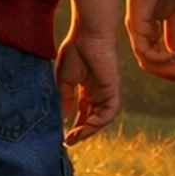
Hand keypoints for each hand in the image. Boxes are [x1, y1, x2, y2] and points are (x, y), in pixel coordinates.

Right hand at [56, 24, 121, 142]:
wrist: (88, 35)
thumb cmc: (76, 50)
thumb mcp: (64, 79)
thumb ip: (64, 99)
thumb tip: (60, 118)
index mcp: (86, 89)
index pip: (83, 113)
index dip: (75, 126)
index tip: (64, 137)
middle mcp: (98, 93)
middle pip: (92, 119)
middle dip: (82, 132)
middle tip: (70, 141)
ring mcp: (106, 92)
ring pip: (101, 118)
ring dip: (90, 130)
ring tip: (77, 135)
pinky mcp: (113, 89)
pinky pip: (110, 112)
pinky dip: (100, 121)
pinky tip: (88, 125)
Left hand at [126, 0, 174, 83]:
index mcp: (149, 30)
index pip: (156, 57)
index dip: (171, 68)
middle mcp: (140, 33)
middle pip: (150, 62)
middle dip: (170, 73)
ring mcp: (137, 30)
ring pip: (146, 60)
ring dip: (166, 70)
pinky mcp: (136, 25)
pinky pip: (144, 50)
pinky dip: (158, 59)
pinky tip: (172, 59)